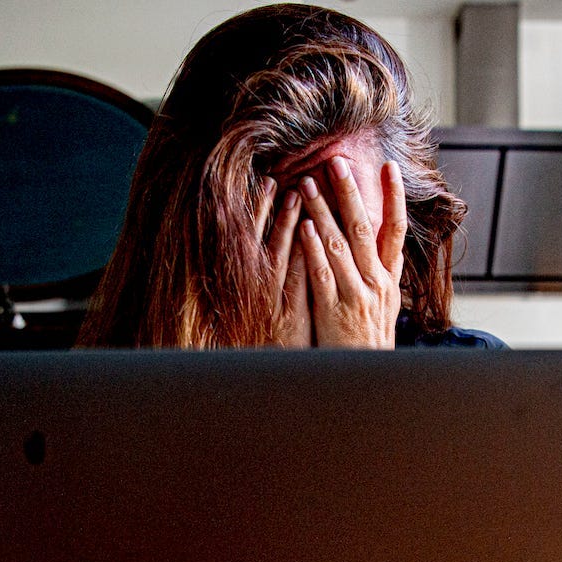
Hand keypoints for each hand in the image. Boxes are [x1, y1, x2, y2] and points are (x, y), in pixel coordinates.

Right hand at [257, 176, 311, 347]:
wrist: (276, 381)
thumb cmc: (276, 347)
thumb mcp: (269, 313)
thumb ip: (276, 284)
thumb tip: (285, 252)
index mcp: (256, 287)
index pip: (258, 243)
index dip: (262, 214)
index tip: (269, 186)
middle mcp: (262, 291)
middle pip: (263, 243)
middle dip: (267, 212)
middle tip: (273, 181)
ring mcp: (275, 303)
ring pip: (278, 257)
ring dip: (284, 225)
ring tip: (293, 196)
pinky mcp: (289, 318)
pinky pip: (296, 283)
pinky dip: (299, 258)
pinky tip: (305, 236)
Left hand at [296, 156, 405, 349]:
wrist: (367, 377)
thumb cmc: (370, 341)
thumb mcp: (386, 305)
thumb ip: (386, 274)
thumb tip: (389, 245)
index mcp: (389, 279)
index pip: (396, 230)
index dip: (394, 197)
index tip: (390, 167)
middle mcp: (376, 283)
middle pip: (365, 229)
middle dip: (350, 193)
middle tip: (337, 162)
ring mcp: (356, 296)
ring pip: (340, 246)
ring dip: (323, 213)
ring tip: (308, 185)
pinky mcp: (334, 311)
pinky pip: (323, 274)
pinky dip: (314, 249)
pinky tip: (303, 228)